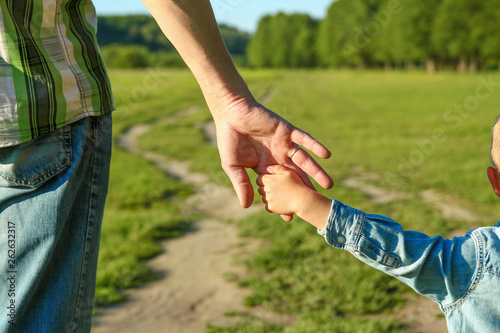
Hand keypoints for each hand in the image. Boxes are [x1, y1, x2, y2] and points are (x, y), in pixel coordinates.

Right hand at [215, 100, 332, 220]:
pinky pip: (304, 139)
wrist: (232, 114)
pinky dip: (315, 146)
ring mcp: (285, 144)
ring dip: (316, 172)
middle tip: (319, 202)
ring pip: (304, 160)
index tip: (291, 216)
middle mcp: (279, 157)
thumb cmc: (229, 140)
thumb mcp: (233, 166)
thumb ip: (241, 184)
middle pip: (297, 176)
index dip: (285, 200)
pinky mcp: (288, 131)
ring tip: (328, 184)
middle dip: (307, 189)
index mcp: (266, 167)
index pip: (280, 187)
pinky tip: (326, 156)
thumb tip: (246, 206)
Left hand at [257, 165, 312, 215]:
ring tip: (279, 196)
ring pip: (263, 198)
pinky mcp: (271, 208)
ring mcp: (268, 199)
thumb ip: (277, 168)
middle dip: (266, 189)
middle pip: (260, 189)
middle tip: (276, 189)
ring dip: (268, 197)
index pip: (259, 179)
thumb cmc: (297, 184)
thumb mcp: (289, 172)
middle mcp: (266, 189)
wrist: (302, 200)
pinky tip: (279, 202)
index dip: (264, 180)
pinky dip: (271, 205)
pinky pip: (267, 206)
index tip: (272, 181)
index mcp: (269, 180)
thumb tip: (268, 167)